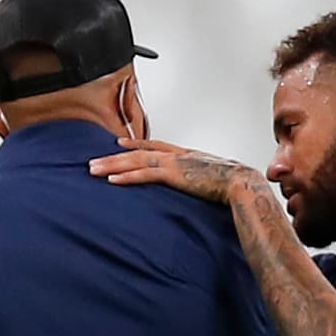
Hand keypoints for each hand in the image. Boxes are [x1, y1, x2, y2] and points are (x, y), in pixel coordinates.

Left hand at [87, 138, 261, 203]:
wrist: (242, 184)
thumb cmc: (233, 187)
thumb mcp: (213, 182)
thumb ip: (201, 183)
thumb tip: (200, 192)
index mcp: (187, 155)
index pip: (155, 146)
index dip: (135, 145)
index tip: (119, 143)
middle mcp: (177, 155)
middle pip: (139, 153)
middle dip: (114, 157)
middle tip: (93, 161)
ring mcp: (175, 163)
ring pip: (136, 162)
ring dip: (112, 165)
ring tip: (93, 170)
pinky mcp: (174, 174)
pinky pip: (144, 175)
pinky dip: (127, 176)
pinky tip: (111, 179)